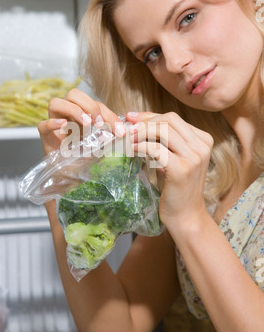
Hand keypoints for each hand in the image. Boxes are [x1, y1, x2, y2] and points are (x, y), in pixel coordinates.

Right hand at [38, 88, 125, 155]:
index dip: (109, 115)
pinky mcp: (45, 138)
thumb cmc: (82, 161)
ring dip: (74, 110)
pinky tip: (64, 126)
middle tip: (99, 123)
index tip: (120, 131)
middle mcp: (67, 116)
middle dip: (89, 105)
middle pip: (73, 94)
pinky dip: (53, 123)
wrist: (67, 179)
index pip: (94, 105)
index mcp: (81, 116)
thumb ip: (108, 140)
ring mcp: (54, 125)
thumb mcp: (99, 149)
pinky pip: (43, 125)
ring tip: (87, 124)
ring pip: (56, 103)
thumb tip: (121, 133)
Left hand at [126, 111, 213, 232]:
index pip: (173, 118)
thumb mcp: (172, 159)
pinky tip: (133, 150)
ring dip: (142, 133)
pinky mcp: (182, 169)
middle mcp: (202, 146)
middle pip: (169, 120)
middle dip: (145, 122)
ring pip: (163, 131)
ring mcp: (194, 157)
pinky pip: (157, 149)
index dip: (150, 116)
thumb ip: (162, 141)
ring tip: (129, 140)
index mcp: (203, 140)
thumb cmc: (175, 188)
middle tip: (128, 129)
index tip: (132, 118)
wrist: (185, 216)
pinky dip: (142, 146)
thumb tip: (136, 123)